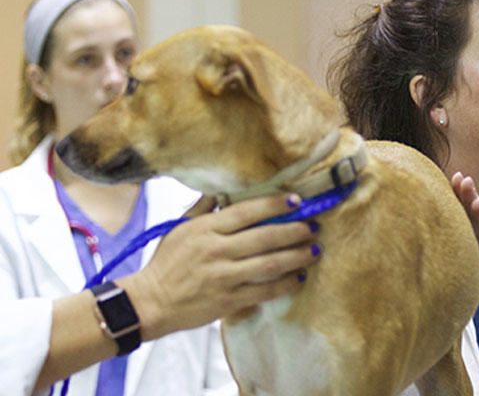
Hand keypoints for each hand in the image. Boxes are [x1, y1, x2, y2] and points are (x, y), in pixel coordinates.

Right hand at [120, 193, 319, 339]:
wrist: (150, 303)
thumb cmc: (166, 264)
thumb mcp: (179, 229)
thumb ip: (203, 209)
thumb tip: (222, 189)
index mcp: (206, 229)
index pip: (247, 211)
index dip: (275, 204)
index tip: (297, 200)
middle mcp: (217, 250)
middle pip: (265, 237)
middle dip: (295, 230)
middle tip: (313, 227)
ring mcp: (224, 276)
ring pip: (270, 264)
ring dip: (297, 256)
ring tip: (315, 251)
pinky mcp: (228, 300)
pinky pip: (264, 291)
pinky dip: (285, 284)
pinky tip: (299, 278)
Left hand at [450, 172, 478, 314]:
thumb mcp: (468, 269)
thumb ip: (448, 260)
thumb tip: (416, 258)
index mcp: (477, 239)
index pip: (466, 215)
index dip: (458, 197)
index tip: (449, 179)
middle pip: (478, 217)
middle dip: (470, 197)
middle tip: (462, 179)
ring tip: (478, 203)